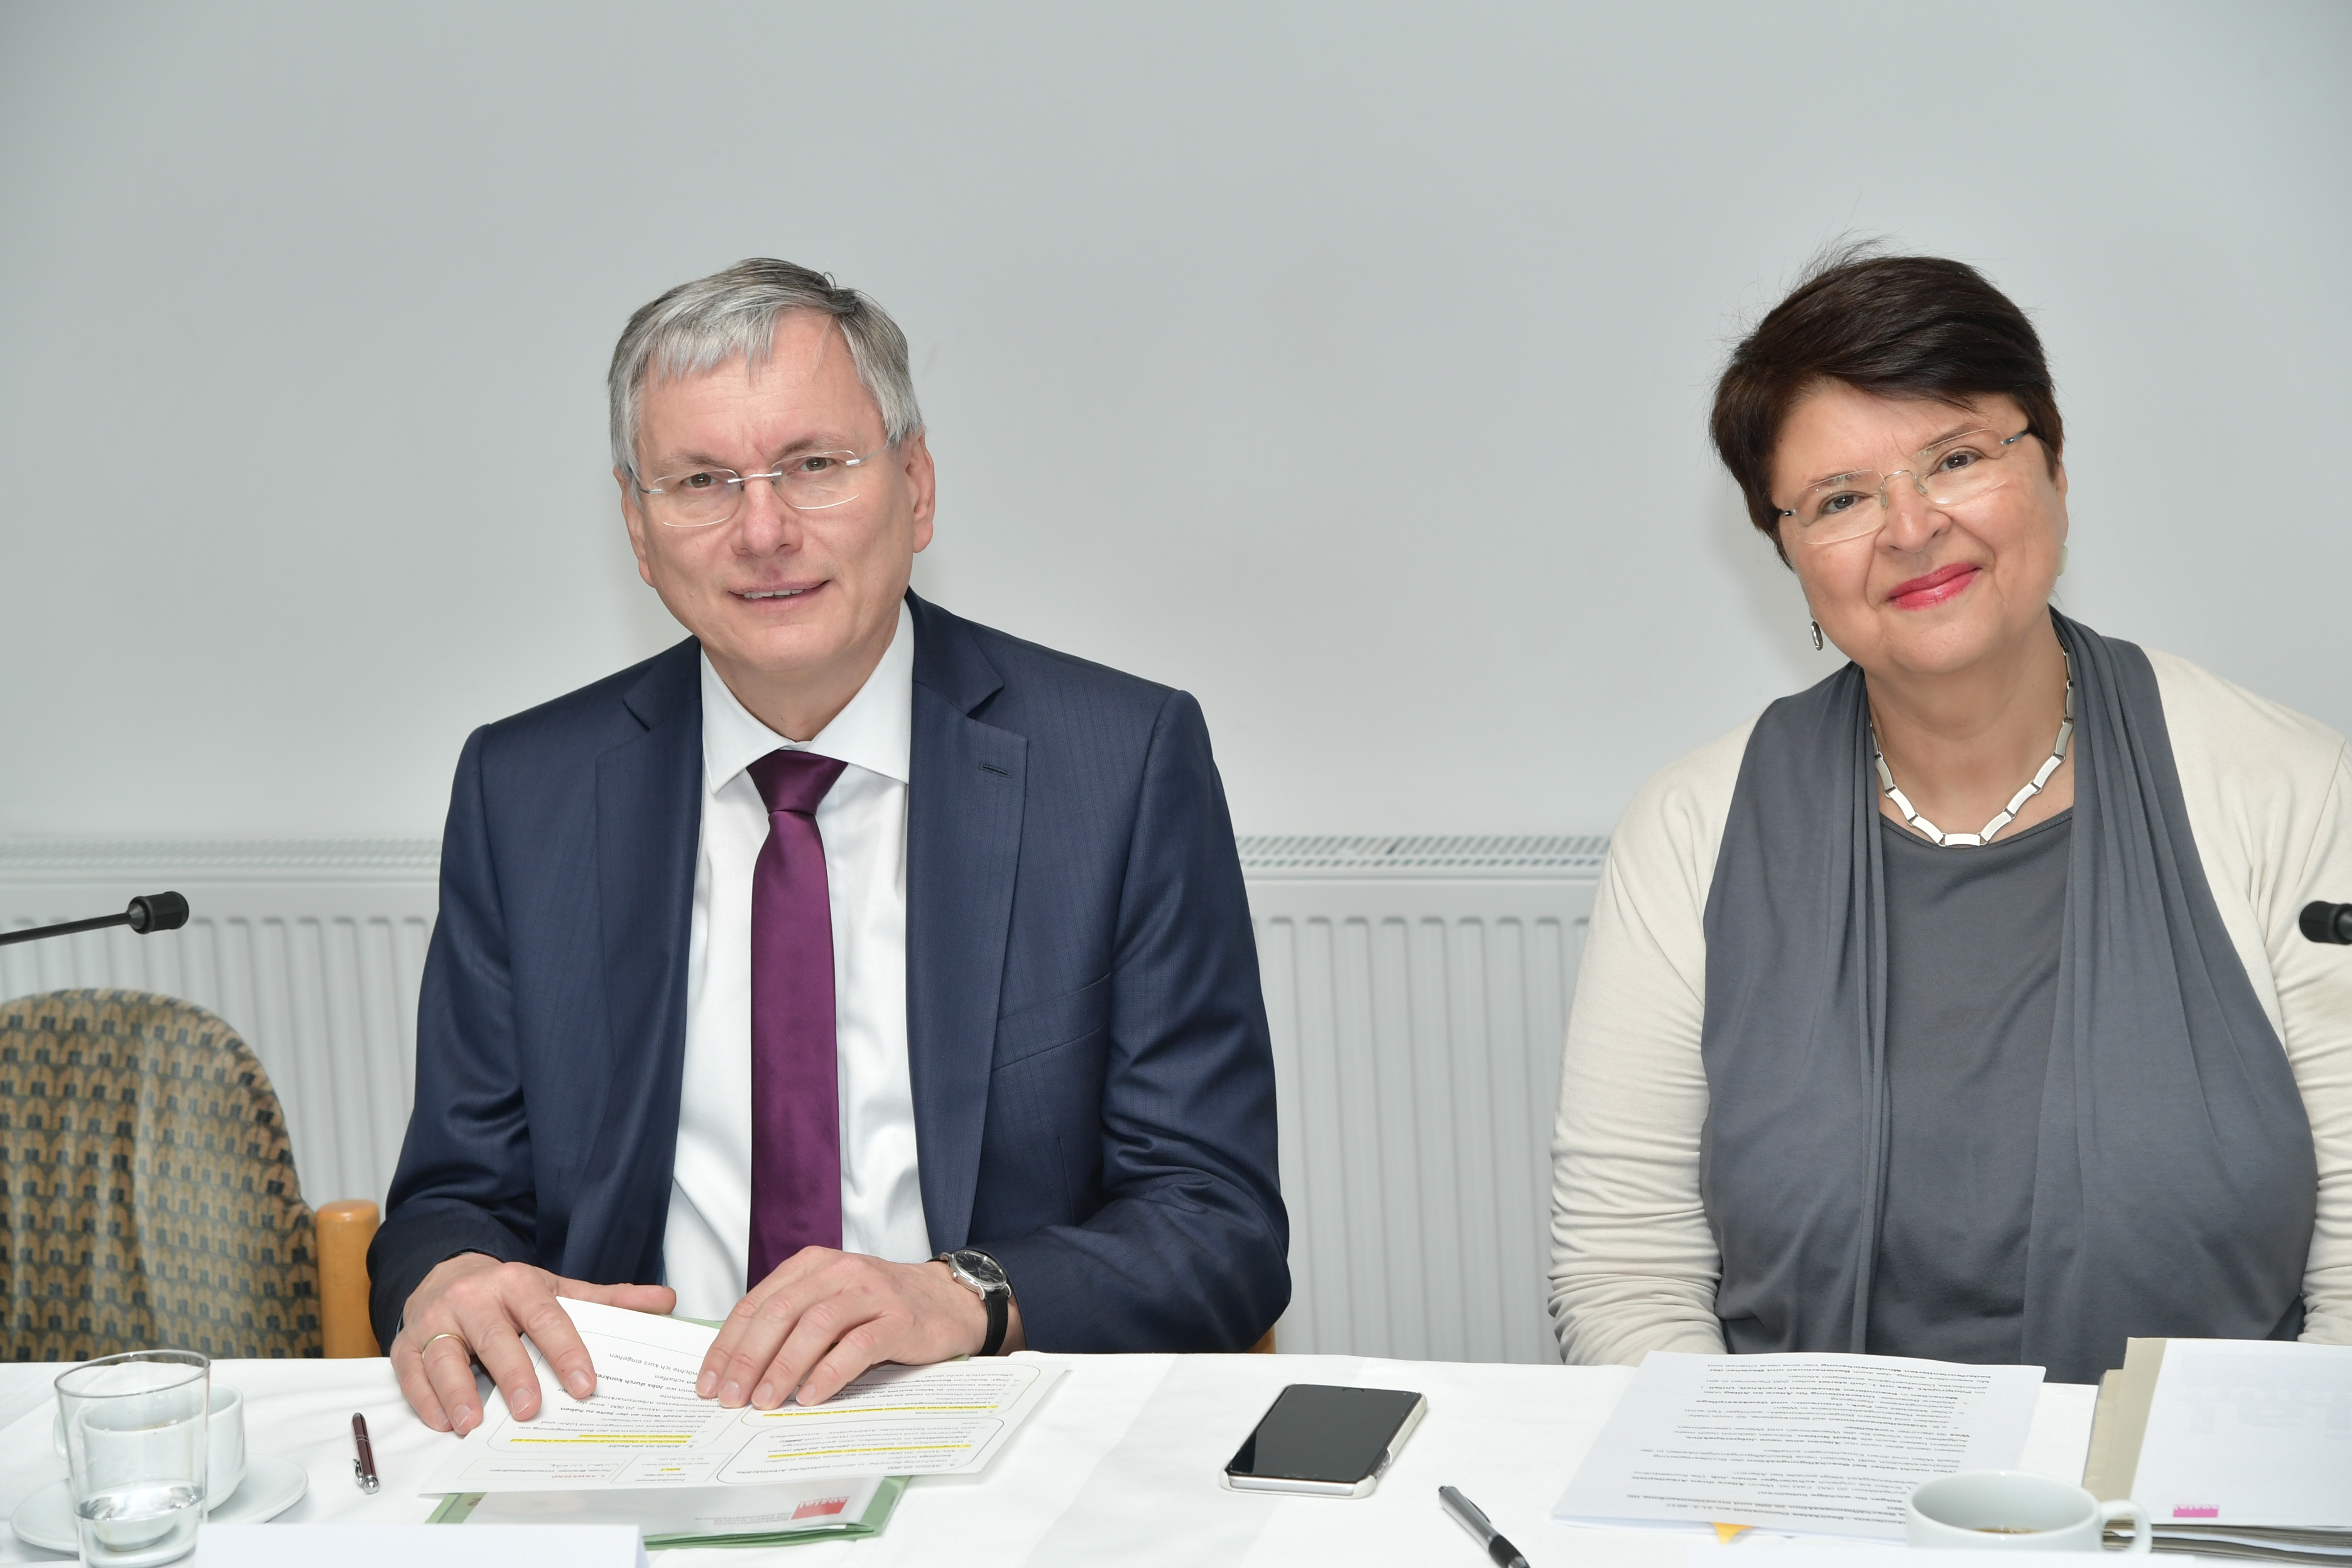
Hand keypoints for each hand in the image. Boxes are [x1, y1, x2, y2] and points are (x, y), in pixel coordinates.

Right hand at [392, 1253, 677, 1435]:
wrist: (447, 1273)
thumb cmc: (508, 1292)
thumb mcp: (557, 1289)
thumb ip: (609, 1299)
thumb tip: (665, 1302)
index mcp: (517, 1283)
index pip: (546, 1317)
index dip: (566, 1351)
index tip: (585, 1386)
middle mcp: (474, 1298)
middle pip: (495, 1338)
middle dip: (514, 1375)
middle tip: (532, 1410)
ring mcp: (437, 1320)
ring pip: (445, 1356)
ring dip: (458, 1392)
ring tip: (473, 1425)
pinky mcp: (407, 1343)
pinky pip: (412, 1372)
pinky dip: (425, 1399)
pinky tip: (443, 1422)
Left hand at [695, 1248, 1024, 1409]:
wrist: (949, 1301)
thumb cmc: (882, 1308)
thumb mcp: (831, 1301)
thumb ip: (792, 1320)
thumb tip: (740, 1367)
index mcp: (813, 1265)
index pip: (757, 1303)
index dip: (729, 1344)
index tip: (710, 1381)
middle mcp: (839, 1272)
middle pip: (780, 1312)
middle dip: (748, 1358)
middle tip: (731, 1397)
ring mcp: (871, 1293)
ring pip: (815, 1326)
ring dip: (784, 1367)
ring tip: (765, 1401)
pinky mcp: (898, 1319)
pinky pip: (858, 1345)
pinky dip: (830, 1372)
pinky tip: (812, 1396)